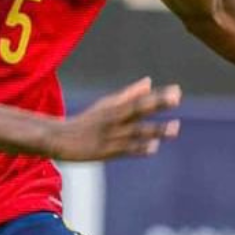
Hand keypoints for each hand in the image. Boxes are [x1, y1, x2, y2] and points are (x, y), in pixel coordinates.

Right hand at [51, 77, 181, 160]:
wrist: (57, 139)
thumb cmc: (87, 121)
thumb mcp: (106, 104)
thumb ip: (130, 94)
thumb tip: (149, 81)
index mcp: (115, 107)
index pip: (140, 99)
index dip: (159, 95)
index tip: (177, 90)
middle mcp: (114, 119)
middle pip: (138, 109)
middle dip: (157, 103)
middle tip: (176, 98)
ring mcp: (111, 136)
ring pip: (136, 131)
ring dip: (156, 129)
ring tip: (175, 128)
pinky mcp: (106, 152)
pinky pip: (125, 150)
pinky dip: (139, 148)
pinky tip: (154, 147)